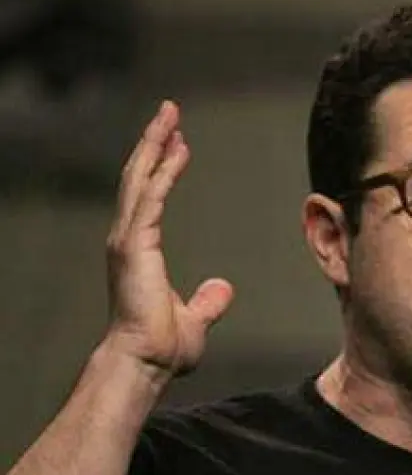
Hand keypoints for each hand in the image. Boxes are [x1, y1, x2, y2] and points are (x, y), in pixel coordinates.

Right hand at [102, 100, 233, 380]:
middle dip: (154, 142)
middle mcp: (128, 239)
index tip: (178, 143)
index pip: (150, 196)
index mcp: (140, 250)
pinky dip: (162, 171)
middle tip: (169, 111)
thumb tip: (222, 288)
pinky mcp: (134, 245)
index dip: (162, 166)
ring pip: (140, 179)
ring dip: (154, 144)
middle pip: (140, 177)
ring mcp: (127, 240)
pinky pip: (151, 198)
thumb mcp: (195, 318)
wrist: (144, 363)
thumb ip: (207, 301)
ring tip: (169, 114)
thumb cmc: (161, 348)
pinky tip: (176, 148)